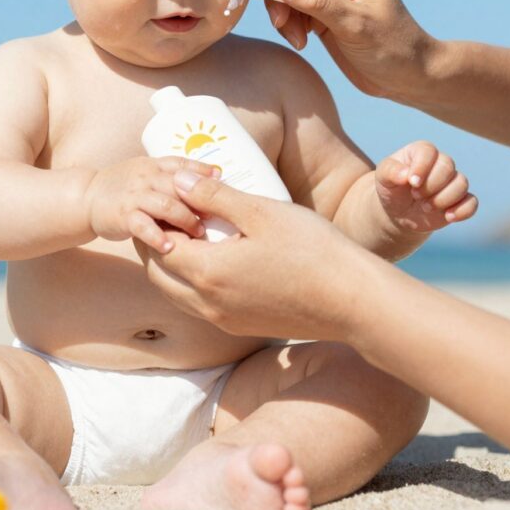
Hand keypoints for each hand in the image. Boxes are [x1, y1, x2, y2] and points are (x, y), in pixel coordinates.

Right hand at [86, 157, 214, 252]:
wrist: (87, 197)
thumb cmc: (124, 187)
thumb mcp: (147, 173)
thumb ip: (172, 176)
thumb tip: (211, 179)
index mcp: (154, 166)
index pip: (182, 163)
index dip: (202, 170)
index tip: (222, 178)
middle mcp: (146, 178)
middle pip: (180, 185)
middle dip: (201, 201)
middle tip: (219, 216)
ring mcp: (134, 196)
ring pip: (166, 205)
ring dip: (186, 219)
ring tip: (199, 233)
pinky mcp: (123, 216)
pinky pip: (143, 226)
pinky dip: (157, 236)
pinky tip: (169, 247)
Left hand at [136, 170, 385, 340]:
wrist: (353, 301)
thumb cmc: (313, 251)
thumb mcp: (262, 212)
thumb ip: (214, 197)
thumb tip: (178, 181)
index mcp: (208, 273)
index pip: (158, 246)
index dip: (156, 220)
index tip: (166, 198)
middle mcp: (209, 304)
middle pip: (160, 275)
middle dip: (157, 245)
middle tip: (173, 215)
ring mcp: (225, 321)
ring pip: (178, 294)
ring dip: (175, 266)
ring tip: (195, 235)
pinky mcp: (243, 327)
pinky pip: (202, 306)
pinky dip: (196, 283)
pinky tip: (220, 259)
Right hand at [249, 0, 431, 100]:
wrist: (407, 77)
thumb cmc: (393, 48)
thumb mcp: (354, 25)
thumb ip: (316, 1)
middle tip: (280, 23)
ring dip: (284, 15)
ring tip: (298, 40)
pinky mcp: (322, 11)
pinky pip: (292, 9)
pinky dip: (289, 25)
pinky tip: (302, 42)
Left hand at [375, 141, 477, 233]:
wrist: (398, 212)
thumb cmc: (391, 188)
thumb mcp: (383, 178)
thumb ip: (390, 171)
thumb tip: (405, 174)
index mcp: (421, 152)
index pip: (428, 152)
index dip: (422, 167)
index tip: (411, 183)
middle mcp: (440, 163)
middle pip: (448, 167)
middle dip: (431, 185)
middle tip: (416, 196)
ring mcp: (452, 182)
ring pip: (461, 184)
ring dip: (443, 199)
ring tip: (425, 207)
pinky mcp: (460, 201)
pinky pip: (472, 203)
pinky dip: (462, 211)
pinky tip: (447, 217)